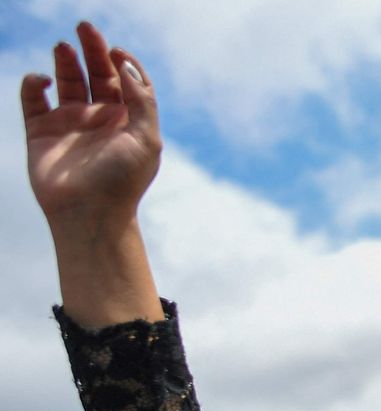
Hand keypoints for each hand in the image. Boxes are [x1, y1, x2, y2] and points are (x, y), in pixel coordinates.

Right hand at [22, 23, 159, 231]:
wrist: (87, 213)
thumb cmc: (121, 179)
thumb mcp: (145, 139)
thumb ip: (142, 100)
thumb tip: (126, 66)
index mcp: (128, 120)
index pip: (128, 81)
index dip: (124, 62)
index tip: (117, 51)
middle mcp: (100, 118)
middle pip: (97, 73)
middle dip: (92, 49)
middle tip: (85, 27)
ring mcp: (70, 123)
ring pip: (66, 81)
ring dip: (65, 60)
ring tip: (64, 46)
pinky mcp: (41, 131)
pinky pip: (33, 99)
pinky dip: (34, 83)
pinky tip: (41, 80)